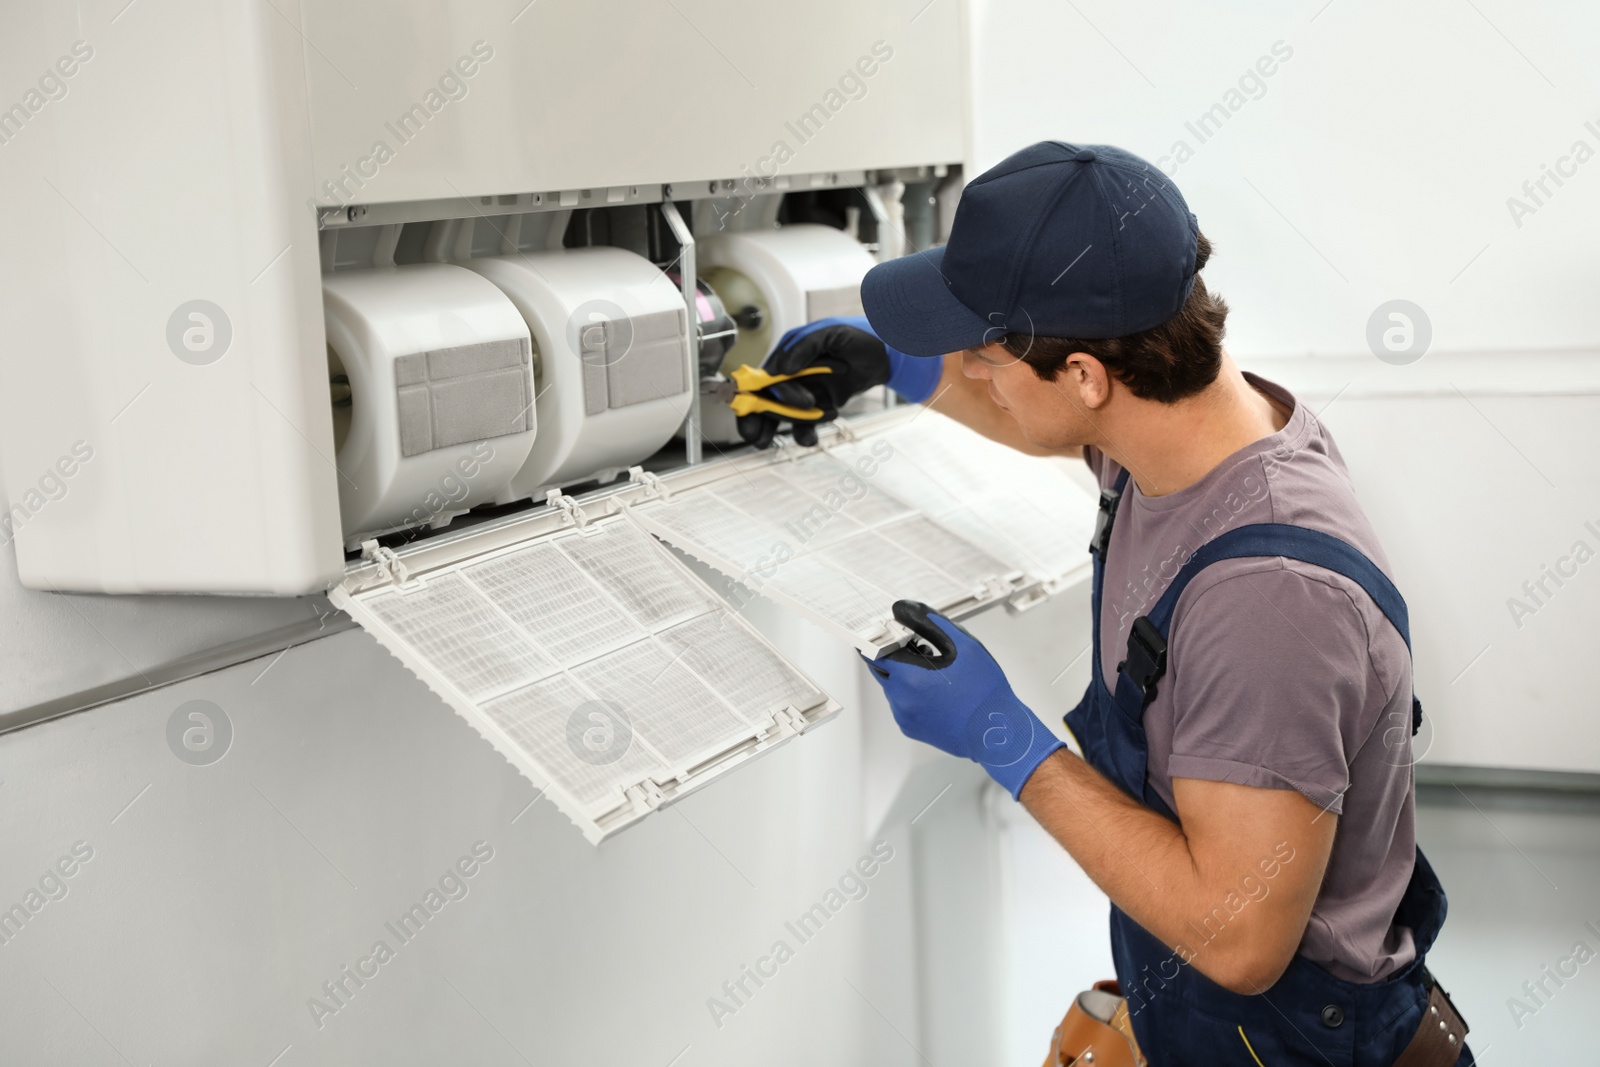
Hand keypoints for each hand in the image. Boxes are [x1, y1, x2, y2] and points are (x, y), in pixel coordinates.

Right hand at [736, 318, 890, 447]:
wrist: (885, 355)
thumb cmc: (857, 337)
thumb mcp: (830, 333)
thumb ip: (805, 346)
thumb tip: (782, 369)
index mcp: (788, 354)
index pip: (764, 377)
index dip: (756, 394)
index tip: (762, 409)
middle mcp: (792, 373)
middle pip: (767, 398)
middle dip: (761, 419)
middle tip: (760, 439)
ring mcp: (805, 390)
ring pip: (784, 414)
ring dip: (786, 429)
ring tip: (804, 439)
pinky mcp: (818, 405)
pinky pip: (805, 422)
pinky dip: (805, 432)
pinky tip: (812, 438)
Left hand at [864, 600, 1063, 798]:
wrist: (995, 733)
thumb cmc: (983, 690)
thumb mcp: (964, 646)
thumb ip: (931, 623)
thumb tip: (904, 609)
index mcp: (909, 677)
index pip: (874, 652)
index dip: (882, 638)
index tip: (893, 632)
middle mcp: (900, 699)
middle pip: (882, 669)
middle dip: (895, 655)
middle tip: (920, 648)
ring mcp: (903, 716)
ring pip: (892, 687)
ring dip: (905, 675)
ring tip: (935, 672)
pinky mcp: (910, 729)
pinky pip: (902, 704)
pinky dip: (911, 694)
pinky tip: (936, 692)